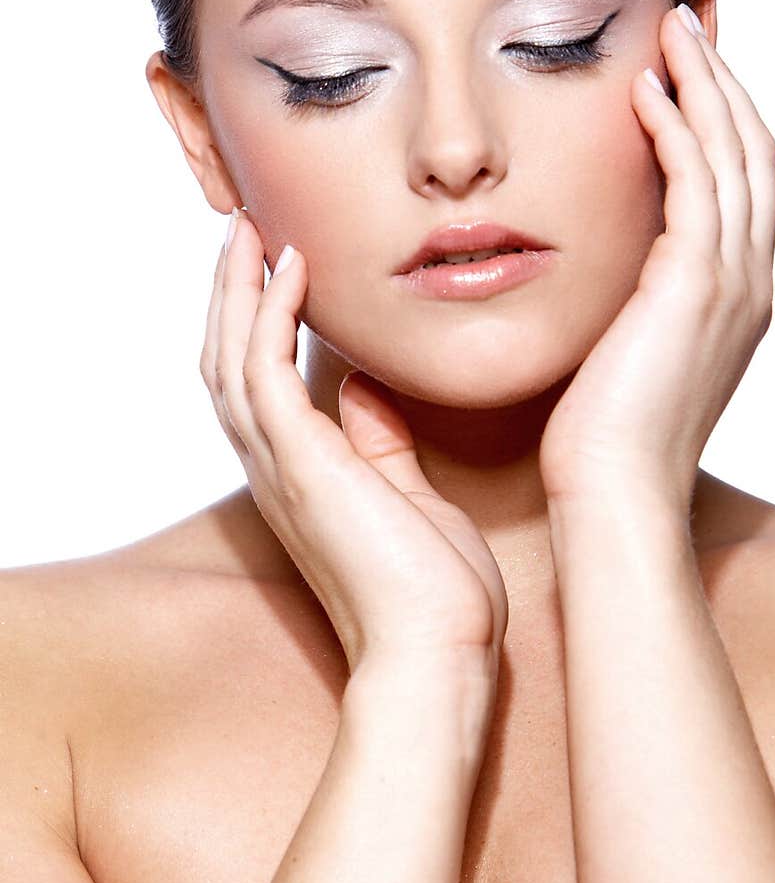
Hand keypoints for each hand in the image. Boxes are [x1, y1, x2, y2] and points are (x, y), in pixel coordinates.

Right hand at [202, 211, 508, 677]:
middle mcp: (275, 470)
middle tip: (245, 227)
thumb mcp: (410, 499)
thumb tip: (363, 390)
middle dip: (230, 291)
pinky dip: (269, 313)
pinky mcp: (300, 466)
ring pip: (229, 357)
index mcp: (300, 477)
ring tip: (251, 227)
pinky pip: (263, 371)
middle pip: (225, 360)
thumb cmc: (436, 594)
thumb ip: (380, 444)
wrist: (440, 655)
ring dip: (236, 287)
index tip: (275, 262)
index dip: (253, 321)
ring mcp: (280, 469)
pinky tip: (290, 266)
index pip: (256, 383)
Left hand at [539, 5, 774, 514]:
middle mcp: (749, 279)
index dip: (723, 110)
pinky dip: (678, 128)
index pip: (743, 176)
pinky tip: (644, 89)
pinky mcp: (694, 286)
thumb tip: (600, 258)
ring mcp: (732, 282)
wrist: (613, 494)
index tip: (688, 59)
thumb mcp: (625, 346)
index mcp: (736, 292)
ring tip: (670, 27)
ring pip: (736, 151)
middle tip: (689, 16)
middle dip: (723, 76)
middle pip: (754, 148)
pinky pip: (697, 183)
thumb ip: (631, 292)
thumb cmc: (603, 433)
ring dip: (705, 81)